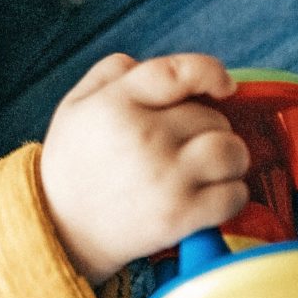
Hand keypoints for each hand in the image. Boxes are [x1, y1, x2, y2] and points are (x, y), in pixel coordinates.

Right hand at [38, 54, 251, 285]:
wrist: (62, 231)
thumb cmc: (74, 164)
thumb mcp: (75, 105)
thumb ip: (112, 72)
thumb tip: (156, 67)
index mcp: (117, 104)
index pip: (178, 73)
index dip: (210, 73)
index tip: (222, 86)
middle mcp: (144, 136)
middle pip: (212, 117)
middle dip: (209, 127)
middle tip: (189, 145)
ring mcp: (166, 178)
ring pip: (232, 152)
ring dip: (230, 158)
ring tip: (210, 167)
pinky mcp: (180, 216)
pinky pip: (234, 195)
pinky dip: (232, 193)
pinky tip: (212, 195)